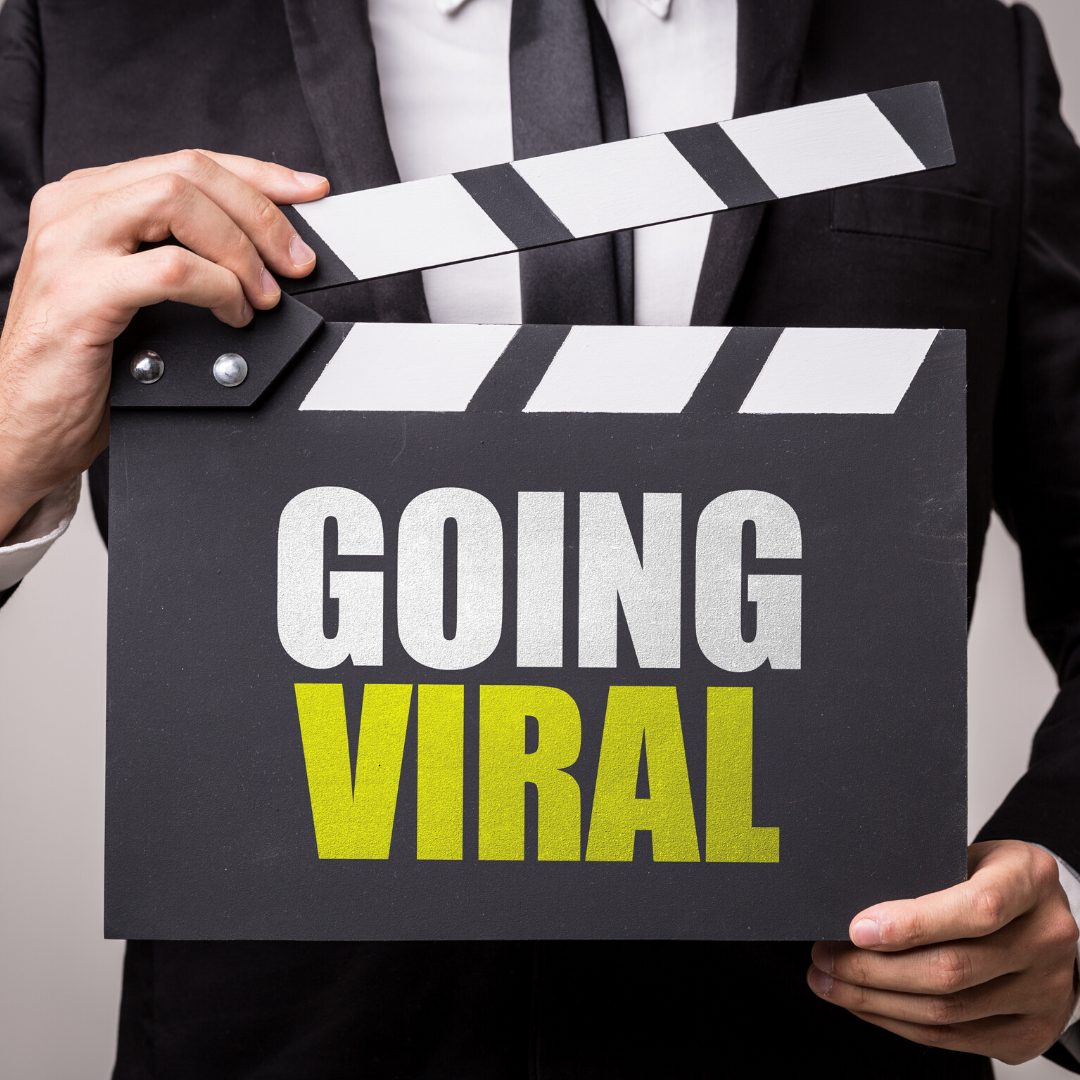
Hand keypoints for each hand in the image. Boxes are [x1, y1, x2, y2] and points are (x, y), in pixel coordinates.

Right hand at [0, 149, 329, 537]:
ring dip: (241, 249)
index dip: (258, 175)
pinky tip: (233, 314)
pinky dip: (219, 288)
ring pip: (179, 203)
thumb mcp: (139, 294)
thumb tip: (268, 251)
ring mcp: (71, 247)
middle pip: (189, 172)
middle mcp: (75, 210)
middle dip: (260, 215)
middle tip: (296, 262)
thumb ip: (183, 256)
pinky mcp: (79, 293)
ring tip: (262, 294)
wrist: (25, 425)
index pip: (187, 162)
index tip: (307, 192)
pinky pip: (172, 269)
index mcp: (90, 200)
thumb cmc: (87, 367)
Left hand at [807, 840, 1079, 1064]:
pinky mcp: (1030, 1030)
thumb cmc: (995, 877)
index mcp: (1031, 878)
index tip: (857, 928)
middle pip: (952, 968)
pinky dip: (901, 1022)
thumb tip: (854, 899)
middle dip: (873, 968)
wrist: (1045, 918)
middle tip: (825, 956)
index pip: (977, 908)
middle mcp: (1046, 936)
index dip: (913, 923)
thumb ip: (928, 870)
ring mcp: (1044, 990)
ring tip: (831, 980)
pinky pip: (955, 1038)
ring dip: (876, 1000)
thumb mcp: (971, 853)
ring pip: (948, 1010)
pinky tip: (867, 1004)